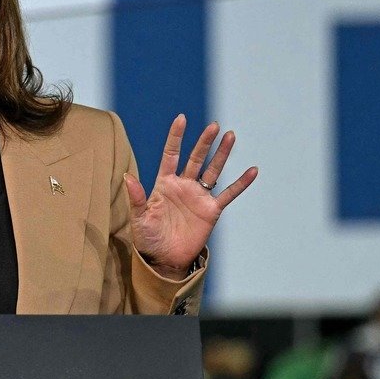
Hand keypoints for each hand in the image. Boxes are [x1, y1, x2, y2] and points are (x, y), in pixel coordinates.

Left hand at [124, 114, 257, 277]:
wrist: (164, 260)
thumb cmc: (147, 238)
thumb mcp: (139, 218)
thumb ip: (136, 198)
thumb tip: (127, 177)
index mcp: (164, 184)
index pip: (171, 155)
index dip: (176, 137)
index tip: (181, 118)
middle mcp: (183, 186)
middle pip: (196, 158)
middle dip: (205, 142)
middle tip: (214, 125)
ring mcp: (198, 197)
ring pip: (213, 170)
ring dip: (222, 154)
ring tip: (231, 136)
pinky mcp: (211, 211)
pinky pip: (228, 194)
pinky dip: (241, 183)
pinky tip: (252, 170)